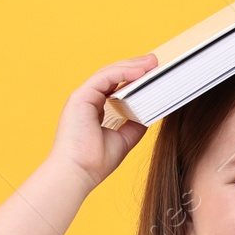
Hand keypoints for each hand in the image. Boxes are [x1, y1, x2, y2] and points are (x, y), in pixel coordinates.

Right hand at [46, 54, 157, 187]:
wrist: (79, 173)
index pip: (116, 87)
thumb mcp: (124, 139)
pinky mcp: (80, 97)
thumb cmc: (96, 162)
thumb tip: (151, 112)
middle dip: (135, 67)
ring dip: (132, 66)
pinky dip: (123, 72)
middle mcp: (87, 100)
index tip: (153, 74)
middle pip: (113, 76)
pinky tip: (140, 71)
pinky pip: (104, 78)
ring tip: (152, 62)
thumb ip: (135, 124)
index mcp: (95, 109)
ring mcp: (82, 98)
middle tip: (156, 62)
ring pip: (109, 73)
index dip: (134, 78)